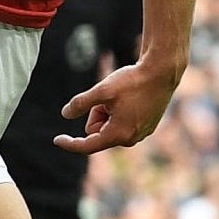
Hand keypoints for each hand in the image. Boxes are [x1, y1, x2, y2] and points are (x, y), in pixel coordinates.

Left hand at [55, 56, 185, 156]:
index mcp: (118, 134)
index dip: (70, 143)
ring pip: (111, 126)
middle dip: (97, 114)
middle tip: (108, 97)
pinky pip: (123, 123)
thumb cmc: (132, 81)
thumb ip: (80, 103)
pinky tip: (132, 98)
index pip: (87, 145)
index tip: (56, 139)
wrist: (162, 73)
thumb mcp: (101, 90)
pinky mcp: (147, 127)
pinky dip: (121, 111)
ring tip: (122, 96)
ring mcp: (141, 134)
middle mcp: (130, 139)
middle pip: (98, 131)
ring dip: (109, 112)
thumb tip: (65, 114)